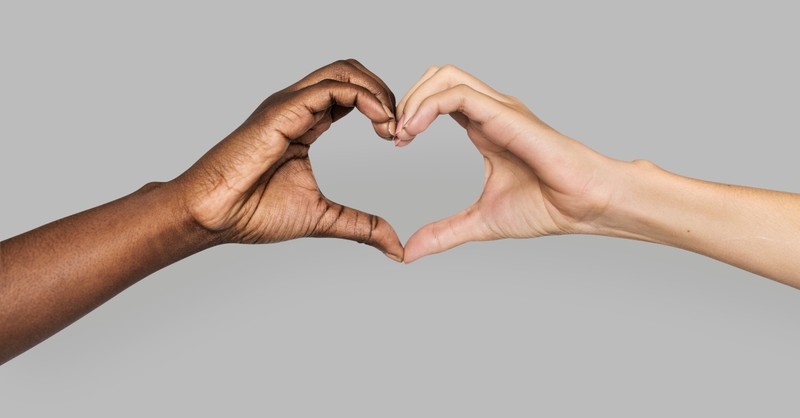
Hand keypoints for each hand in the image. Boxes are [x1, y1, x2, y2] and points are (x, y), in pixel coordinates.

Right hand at [175, 59, 403, 260]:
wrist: (214, 215)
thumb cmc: (253, 213)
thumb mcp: (324, 218)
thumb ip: (361, 226)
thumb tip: (395, 247)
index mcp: (305, 123)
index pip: (351, 94)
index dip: (381, 109)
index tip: (397, 138)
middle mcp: (297, 106)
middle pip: (351, 72)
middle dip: (385, 92)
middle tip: (401, 128)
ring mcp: (289, 104)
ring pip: (343, 71)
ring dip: (378, 91)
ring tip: (393, 124)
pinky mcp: (283, 110)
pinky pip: (331, 87)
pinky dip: (364, 97)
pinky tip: (381, 122)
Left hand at [394, 65, 621, 261]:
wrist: (583, 207)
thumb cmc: (547, 207)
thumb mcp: (480, 221)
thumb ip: (444, 233)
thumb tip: (409, 252)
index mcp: (484, 126)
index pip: (438, 98)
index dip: (409, 114)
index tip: (394, 143)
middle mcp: (490, 111)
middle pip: (437, 76)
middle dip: (406, 98)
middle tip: (392, 134)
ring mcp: (499, 108)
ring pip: (445, 75)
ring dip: (413, 98)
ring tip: (401, 132)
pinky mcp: (506, 114)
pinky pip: (458, 94)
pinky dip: (428, 106)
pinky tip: (413, 130)